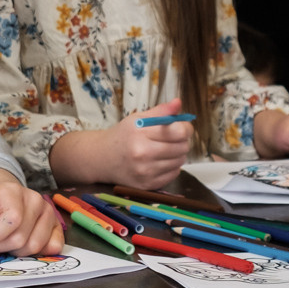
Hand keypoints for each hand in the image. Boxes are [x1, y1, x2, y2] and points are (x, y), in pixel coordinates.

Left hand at [0, 169, 62, 259]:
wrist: (1, 194)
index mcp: (12, 192)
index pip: (13, 220)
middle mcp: (35, 200)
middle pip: (21, 238)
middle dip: (2, 247)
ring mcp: (48, 211)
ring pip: (35, 246)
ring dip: (17, 252)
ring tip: (8, 242)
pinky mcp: (56, 224)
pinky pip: (52, 247)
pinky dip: (37, 253)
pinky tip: (25, 245)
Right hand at [50, 97, 192, 189]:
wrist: (102, 159)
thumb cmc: (123, 136)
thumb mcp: (138, 118)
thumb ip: (160, 111)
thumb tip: (179, 102)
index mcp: (140, 133)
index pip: (179, 131)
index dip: (186, 128)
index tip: (182, 127)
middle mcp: (142, 153)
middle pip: (182, 147)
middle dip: (182, 141)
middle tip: (173, 138)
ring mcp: (145, 172)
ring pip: (180, 161)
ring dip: (177, 154)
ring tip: (165, 149)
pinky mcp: (147, 185)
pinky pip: (173, 174)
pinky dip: (171, 167)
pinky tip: (160, 161)